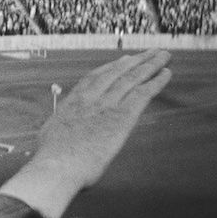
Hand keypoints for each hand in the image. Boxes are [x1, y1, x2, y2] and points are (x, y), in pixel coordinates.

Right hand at [0, 49, 171, 217]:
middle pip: (116, 73)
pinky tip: (166, 74)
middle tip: (150, 52)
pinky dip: (156, 82)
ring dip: (150, 65)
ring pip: (131, 78)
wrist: (57, 165)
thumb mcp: (50, 136)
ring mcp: (106, 105)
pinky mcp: (121, 117)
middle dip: (135, 61)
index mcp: (73, 102)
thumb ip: (61, 129)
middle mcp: (90, 98)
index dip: (112, 67)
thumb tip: (57, 133)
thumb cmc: (51, 158)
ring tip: (163, 55)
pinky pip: (142, 94)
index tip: (124, 60)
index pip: (94, 78)